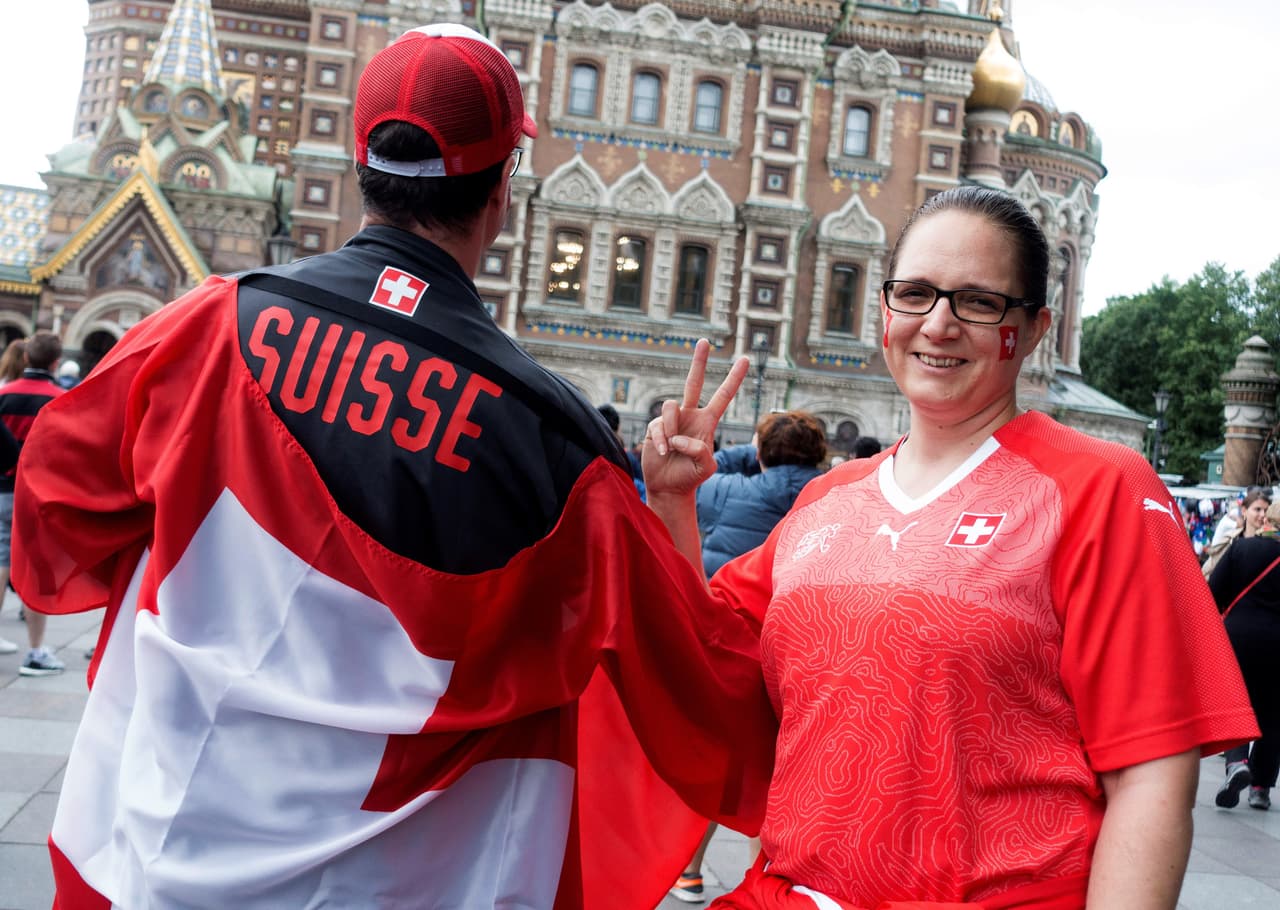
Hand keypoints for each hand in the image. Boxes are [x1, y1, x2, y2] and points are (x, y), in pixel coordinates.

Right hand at [642, 339, 748, 499]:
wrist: (669, 486)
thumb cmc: (691, 476)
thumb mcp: (706, 467)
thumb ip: (700, 451)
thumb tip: (680, 436)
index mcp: (707, 422)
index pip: (723, 396)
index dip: (734, 378)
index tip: (744, 359)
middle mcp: (690, 415)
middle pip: (694, 382)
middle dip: (699, 361)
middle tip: (704, 341)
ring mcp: (672, 420)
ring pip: (670, 406)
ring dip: (670, 429)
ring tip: (671, 449)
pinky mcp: (655, 426)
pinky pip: (657, 425)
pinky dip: (661, 440)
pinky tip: (663, 453)